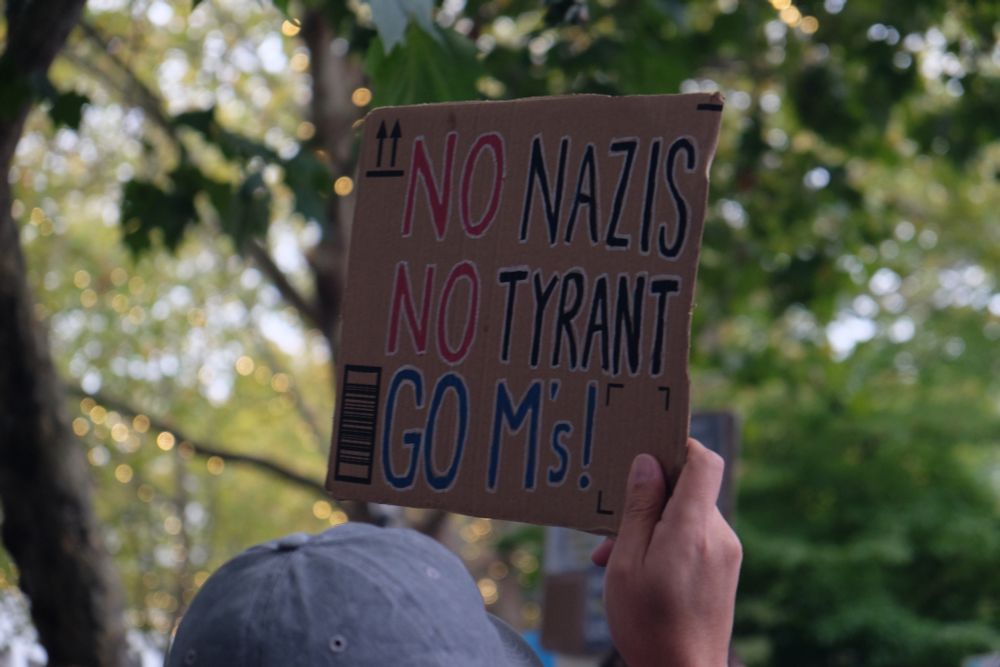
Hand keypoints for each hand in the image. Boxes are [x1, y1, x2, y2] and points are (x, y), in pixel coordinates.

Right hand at [592, 439, 741, 666]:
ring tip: (613, 556)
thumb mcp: (627, 562)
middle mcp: (718, 536)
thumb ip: (639, 508)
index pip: (704, 462)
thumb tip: (648, 464)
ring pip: (687, 515)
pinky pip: (694, 538)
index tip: (650, 446)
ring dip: (651, 524)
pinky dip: (666, 542)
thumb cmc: (648, 624)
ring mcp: (726, 554)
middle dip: (648, 497)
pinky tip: (637, 569)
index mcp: (692, 529)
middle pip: (689, 488)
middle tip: (610, 525)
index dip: (680, 445)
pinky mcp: (724, 571)